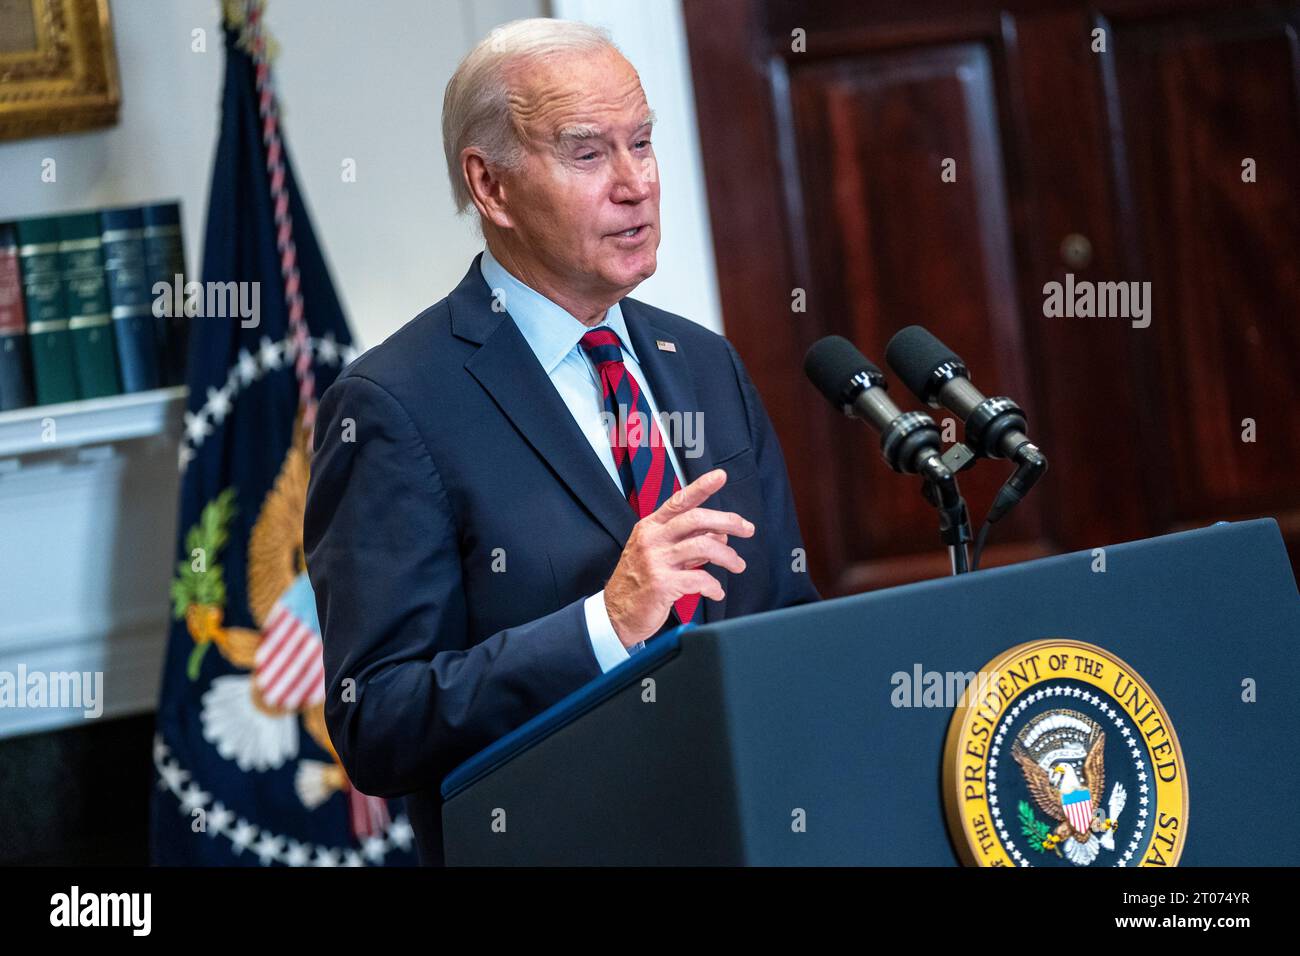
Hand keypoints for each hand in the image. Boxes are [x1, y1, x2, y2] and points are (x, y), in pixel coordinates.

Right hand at [603, 468, 753, 646]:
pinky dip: (714, 586)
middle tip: (747, 529)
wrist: (616, 613)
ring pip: (703, 547)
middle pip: (696, 519)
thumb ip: (687, 540)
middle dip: (728, 521)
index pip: (679, 501)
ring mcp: (656, 561)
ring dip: (727, 556)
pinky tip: (716, 591)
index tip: (720, 476)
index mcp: (651, 527)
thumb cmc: (639, 582)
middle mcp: (652, 539)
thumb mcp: (659, 554)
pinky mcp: (662, 584)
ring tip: (737, 565)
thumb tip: (719, 533)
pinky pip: (699, 579)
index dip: (701, 487)